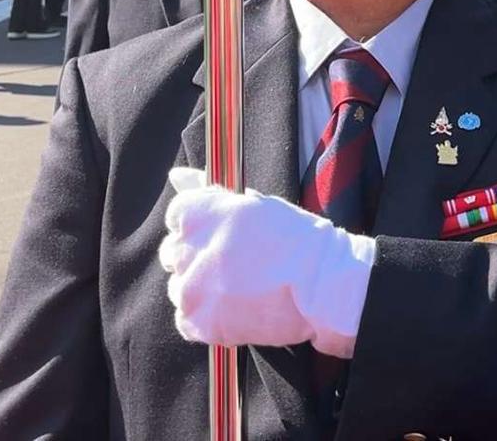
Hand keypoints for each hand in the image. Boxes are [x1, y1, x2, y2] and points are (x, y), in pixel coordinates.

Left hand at [159, 167, 375, 358]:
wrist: (324, 285)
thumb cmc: (296, 239)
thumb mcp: (255, 204)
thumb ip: (207, 190)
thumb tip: (176, 174)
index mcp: (200, 213)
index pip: (177, 216)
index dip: (202, 226)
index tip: (224, 236)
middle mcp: (189, 249)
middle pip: (173, 252)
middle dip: (198, 256)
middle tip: (234, 264)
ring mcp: (192, 289)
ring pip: (179, 288)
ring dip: (201, 289)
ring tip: (238, 289)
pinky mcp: (200, 323)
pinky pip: (187, 320)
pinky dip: (206, 318)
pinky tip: (234, 309)